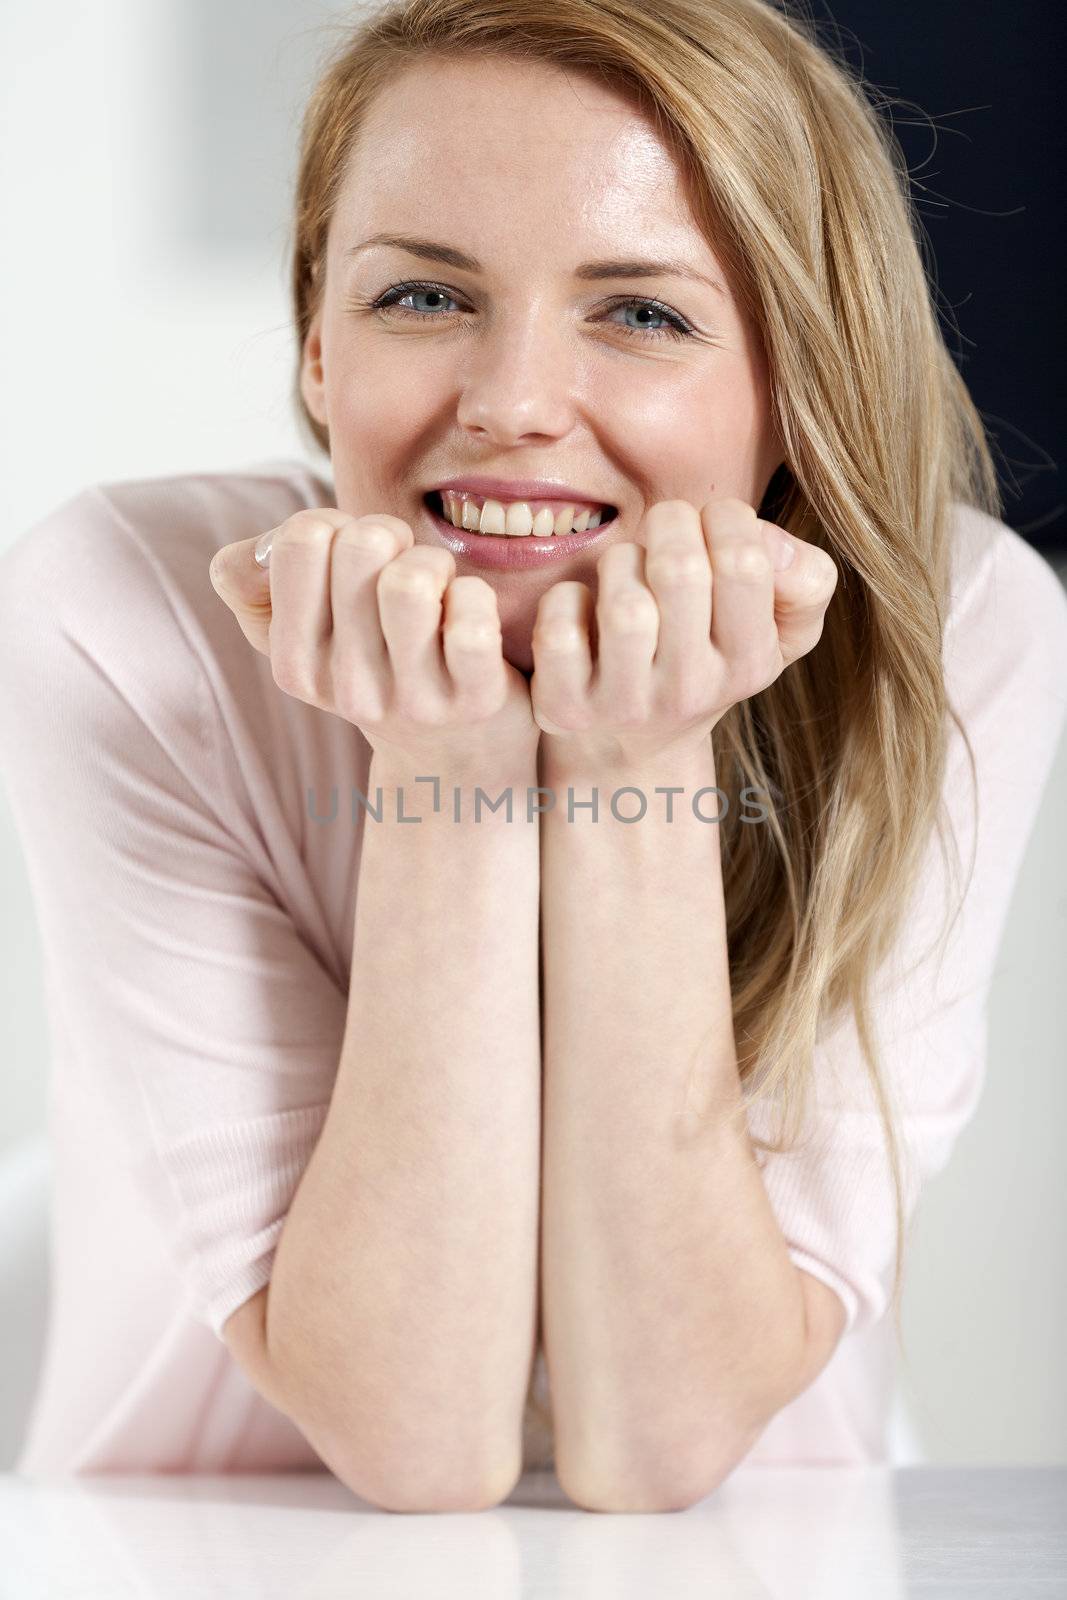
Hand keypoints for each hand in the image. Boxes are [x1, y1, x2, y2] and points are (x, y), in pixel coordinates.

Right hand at [208, 508, 538, 772]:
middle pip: (363, 544)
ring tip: (437, 590)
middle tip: (402, 570)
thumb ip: (248, 579)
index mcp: (296, 666)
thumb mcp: (301, 628)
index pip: (302, 539)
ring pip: (411, 581)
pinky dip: (475, 596)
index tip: (354, 561)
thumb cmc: (377, 659)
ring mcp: (413, 702)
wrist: (454, 756)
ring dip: (433, 563)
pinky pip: (470, 615)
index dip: (337, 525)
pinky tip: (468, 619)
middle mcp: (349, 691)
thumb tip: (260, 549)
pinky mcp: (474, 702)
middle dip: (391, 536)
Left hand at [529, 497, 837, 769]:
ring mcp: (626, 705)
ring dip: (620, 562)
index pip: (746, 561)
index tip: (710, 526)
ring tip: (626, 575)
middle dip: (667, 525)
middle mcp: (691, 691)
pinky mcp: (567, 708)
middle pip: (679, 569)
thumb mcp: (777, 629)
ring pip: (622, 600)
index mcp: (749, 663)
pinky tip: (583, 613)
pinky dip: (566, 599)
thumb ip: (805, 580)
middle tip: (662, 533)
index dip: (723, 518)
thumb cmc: (706, 656)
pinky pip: (561, 626)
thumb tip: (768, 541)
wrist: (632, 746)